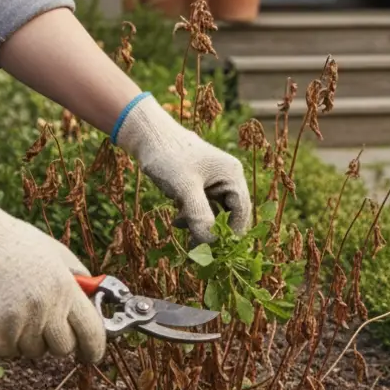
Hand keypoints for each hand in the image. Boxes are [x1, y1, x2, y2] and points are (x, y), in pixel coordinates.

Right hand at [0, 178, 105, 361]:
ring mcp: (19, 323)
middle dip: (56, 341)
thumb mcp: (57, 253)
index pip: (91, 332)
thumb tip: (95, 301)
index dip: (94, 348)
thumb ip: (79, 278)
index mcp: (66, 289)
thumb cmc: (14, 244)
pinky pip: (7, 352)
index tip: (92, 354)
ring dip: (27, 339)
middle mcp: (46, 309)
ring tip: (13, 309)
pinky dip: (2, 339)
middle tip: (42, 324)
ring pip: (33, 351)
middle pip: (63, 348)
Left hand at [113, 93, 251, 244]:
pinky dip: (192, 218)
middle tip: (197, 250)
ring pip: (215, 214)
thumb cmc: (168, 157)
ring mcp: (215, 182)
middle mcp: (229, 179)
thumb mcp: (184, 189)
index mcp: (232, 175)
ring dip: (200, 226)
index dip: (232, 234)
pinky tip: (177, 220)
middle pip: (230, 215)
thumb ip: (200, 217)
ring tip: (181, 229)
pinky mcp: (202, 185)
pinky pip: (204, 208)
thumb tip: (211, 245)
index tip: (217, 252)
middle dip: (213, 232)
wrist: (147, 137)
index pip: (241, 212)